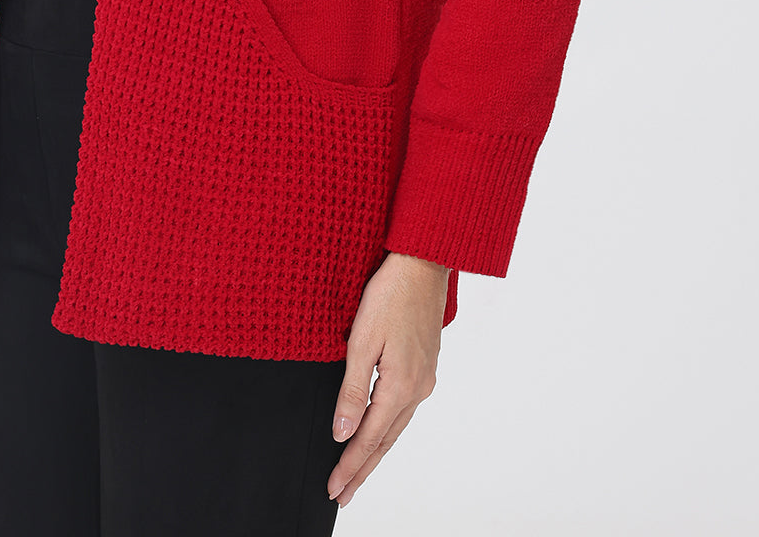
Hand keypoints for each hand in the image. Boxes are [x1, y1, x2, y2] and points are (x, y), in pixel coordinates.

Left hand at [327, 251, 447, 508]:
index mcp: (401, 386)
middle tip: (343, 496)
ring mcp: (425, 378)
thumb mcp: (362, 340)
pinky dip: (388, 429)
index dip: (349, 465)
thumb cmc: (390, 294)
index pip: (369, 438)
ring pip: (396, 427)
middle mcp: (418, 389)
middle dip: (363, 469)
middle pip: (385, 441)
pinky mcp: (425, 366)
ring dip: (375, 452)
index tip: (333, 489)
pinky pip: (404, 409)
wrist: (422, 264)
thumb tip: (342, 433)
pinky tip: (380, 432)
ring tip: (357, 473)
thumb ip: (352, 390)